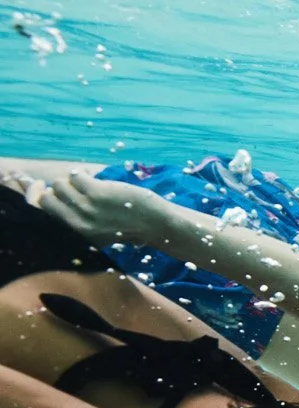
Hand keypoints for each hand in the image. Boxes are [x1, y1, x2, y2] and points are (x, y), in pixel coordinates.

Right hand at [35, 172, 174, 246]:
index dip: (33, 195)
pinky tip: (95, 177)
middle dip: (57, 189)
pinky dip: (83, 173)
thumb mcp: (96, 230)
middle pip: (46, 197)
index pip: (40, 213)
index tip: (33, 184)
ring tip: (90, 185)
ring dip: (73, 181)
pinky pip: (76, 176)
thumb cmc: (127, 226)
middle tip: (71, 185)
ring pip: (60, 184)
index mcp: (74, 234)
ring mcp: (86, 209)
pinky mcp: (97, 194)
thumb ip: (74, 217)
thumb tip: (48, 193)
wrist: (157, 225)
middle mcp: (76, 225)